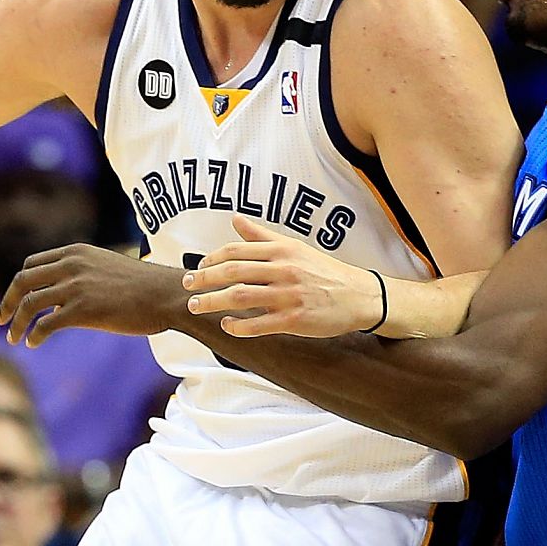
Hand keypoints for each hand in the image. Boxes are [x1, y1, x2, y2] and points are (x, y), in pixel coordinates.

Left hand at [0, 244, 181, 345]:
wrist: (166, 295)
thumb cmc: (143, 286)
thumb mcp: (106, 267)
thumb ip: (83, 274)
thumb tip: (63, 297)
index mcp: (76, 252)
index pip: (32, 263)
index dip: (19, 283)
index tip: (13, 300)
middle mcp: (71, 265)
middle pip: (23, 280)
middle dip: (8, 302)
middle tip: (1, 319)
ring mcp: (76, 287)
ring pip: (30, 303)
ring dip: (16, 323)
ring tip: (13, 338)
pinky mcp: (83, 310)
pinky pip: (46, 324)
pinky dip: (34, 335)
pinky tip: (33, 344)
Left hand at [183, 215, 385, 336]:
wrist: (359, 296)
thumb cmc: (324, 271)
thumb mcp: (295, 247)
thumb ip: (262, 236)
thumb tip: (235, 220)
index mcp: (282, 250)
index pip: (236, 250)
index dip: (211, 259)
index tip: (197, 267)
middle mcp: (283, 270)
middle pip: (233, 272)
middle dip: (204, 279)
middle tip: (187, 285)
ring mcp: (289, 295)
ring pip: (241, 297)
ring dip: (213, 302)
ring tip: (196, 306)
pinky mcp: (295, 319)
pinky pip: (259, 324)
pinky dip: (238, 325)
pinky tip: (226, 325)